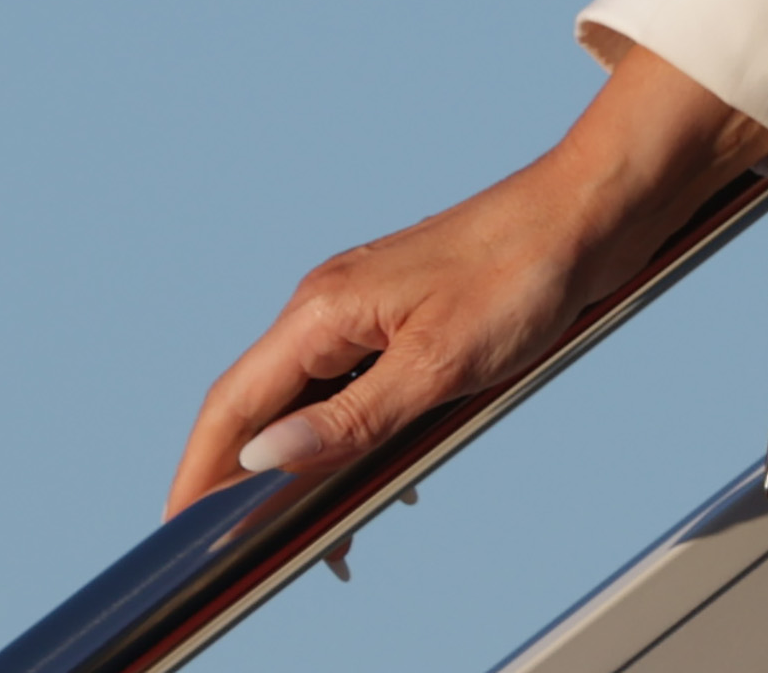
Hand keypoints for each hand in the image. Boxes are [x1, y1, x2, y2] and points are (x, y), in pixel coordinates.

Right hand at [159, 47, 766, 514]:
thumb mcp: (436, 366)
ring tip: (329, 535)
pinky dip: (351, 437)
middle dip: (247, 483)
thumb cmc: (522, 276)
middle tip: (252, 553)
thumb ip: (348, 421)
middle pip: (260, 406)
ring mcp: (365, 309)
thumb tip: (261, 461)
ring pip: (309, 400)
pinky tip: (383, 477)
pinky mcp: (403, 317)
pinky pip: (353, 387)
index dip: (199, 472)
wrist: (589, 214)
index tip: (178, 532)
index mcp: (321, 313)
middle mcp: (328, 307)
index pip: (231, 404)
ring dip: (306, 466)